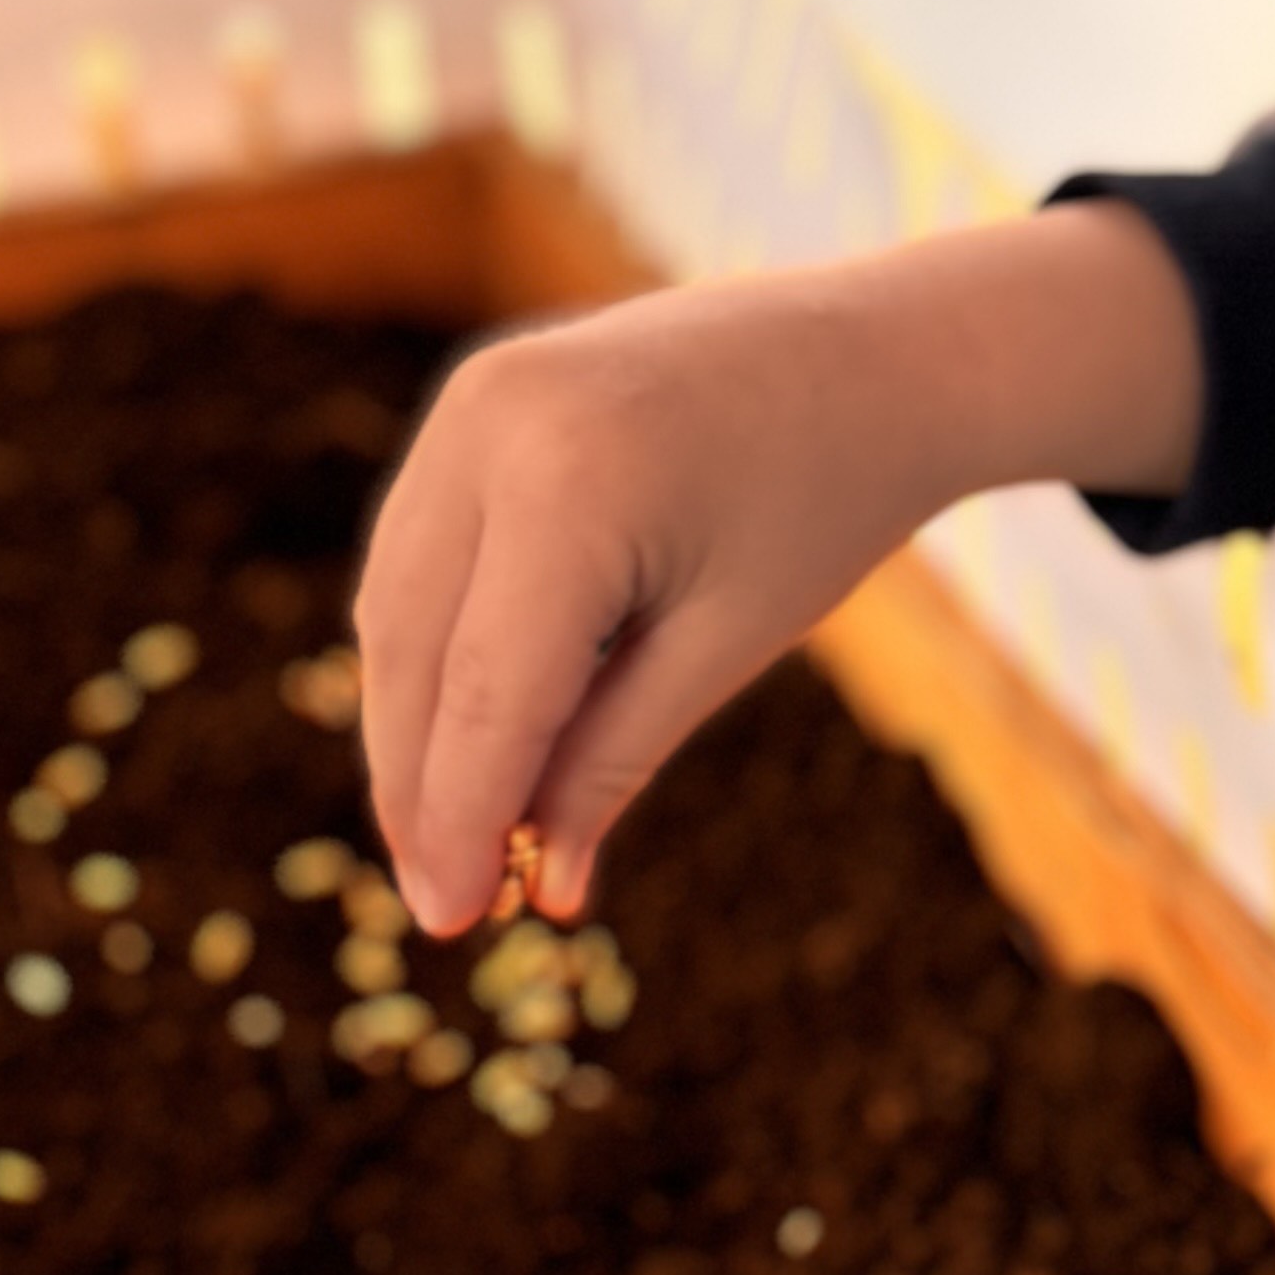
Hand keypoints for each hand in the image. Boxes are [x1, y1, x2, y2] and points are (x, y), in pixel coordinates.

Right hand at [353, 204, 1201, 935]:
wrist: (879, 352)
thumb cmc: (825, 499)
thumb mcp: (725, 644)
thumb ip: (612, 761)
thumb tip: (540, 888)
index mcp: (570, 484)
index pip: (486, 692)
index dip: (460, 818)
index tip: (452, 922)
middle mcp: (493, 424)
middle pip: (415, 650)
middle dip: (421, 784)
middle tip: (445, 904)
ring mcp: (472, 397)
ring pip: (396, 601)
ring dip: (411, 724)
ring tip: (448, 837)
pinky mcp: (475, 398)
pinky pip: (421, 547)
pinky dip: (429, 646)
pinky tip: (457, 734)